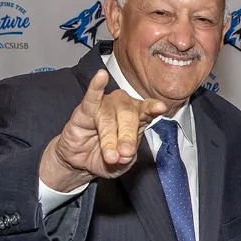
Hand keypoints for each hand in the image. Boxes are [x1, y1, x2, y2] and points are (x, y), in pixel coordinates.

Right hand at [39, 69, 169, 189]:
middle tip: (125, 153)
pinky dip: (95, 87)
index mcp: (137, 118)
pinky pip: (91, 97)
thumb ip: (125, 160)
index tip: (160, 108)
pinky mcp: (84, 110)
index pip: (147, 111)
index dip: (153, 108)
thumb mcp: (120, 164)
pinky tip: (101, 76)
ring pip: (109, 117)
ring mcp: (104, 107)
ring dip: (109, 138)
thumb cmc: (105, 158)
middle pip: (129, 116)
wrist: (80, 162)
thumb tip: (124, 155)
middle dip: (127, 137)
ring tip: (110, 156)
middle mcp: (122, 108)